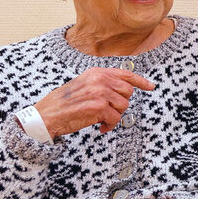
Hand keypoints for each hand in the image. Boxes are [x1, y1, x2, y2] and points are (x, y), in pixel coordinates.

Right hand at [34, 68, 154, 137]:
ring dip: (114, 116)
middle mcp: (99, 79)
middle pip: (128, 92)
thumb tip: (122, 90)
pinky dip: (109, 125)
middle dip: (121, 104)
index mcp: (96, 72)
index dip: (141, 81)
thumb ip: (101, 84)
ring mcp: (100, 92)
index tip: (151, 86)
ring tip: (102, 119)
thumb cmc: (63, 104)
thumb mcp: (83, 85)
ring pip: (123, 106)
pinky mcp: (99, 107)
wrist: (46, 116)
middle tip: (108, 111)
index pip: (125, 74)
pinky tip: (100, 127)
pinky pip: (115, 119)